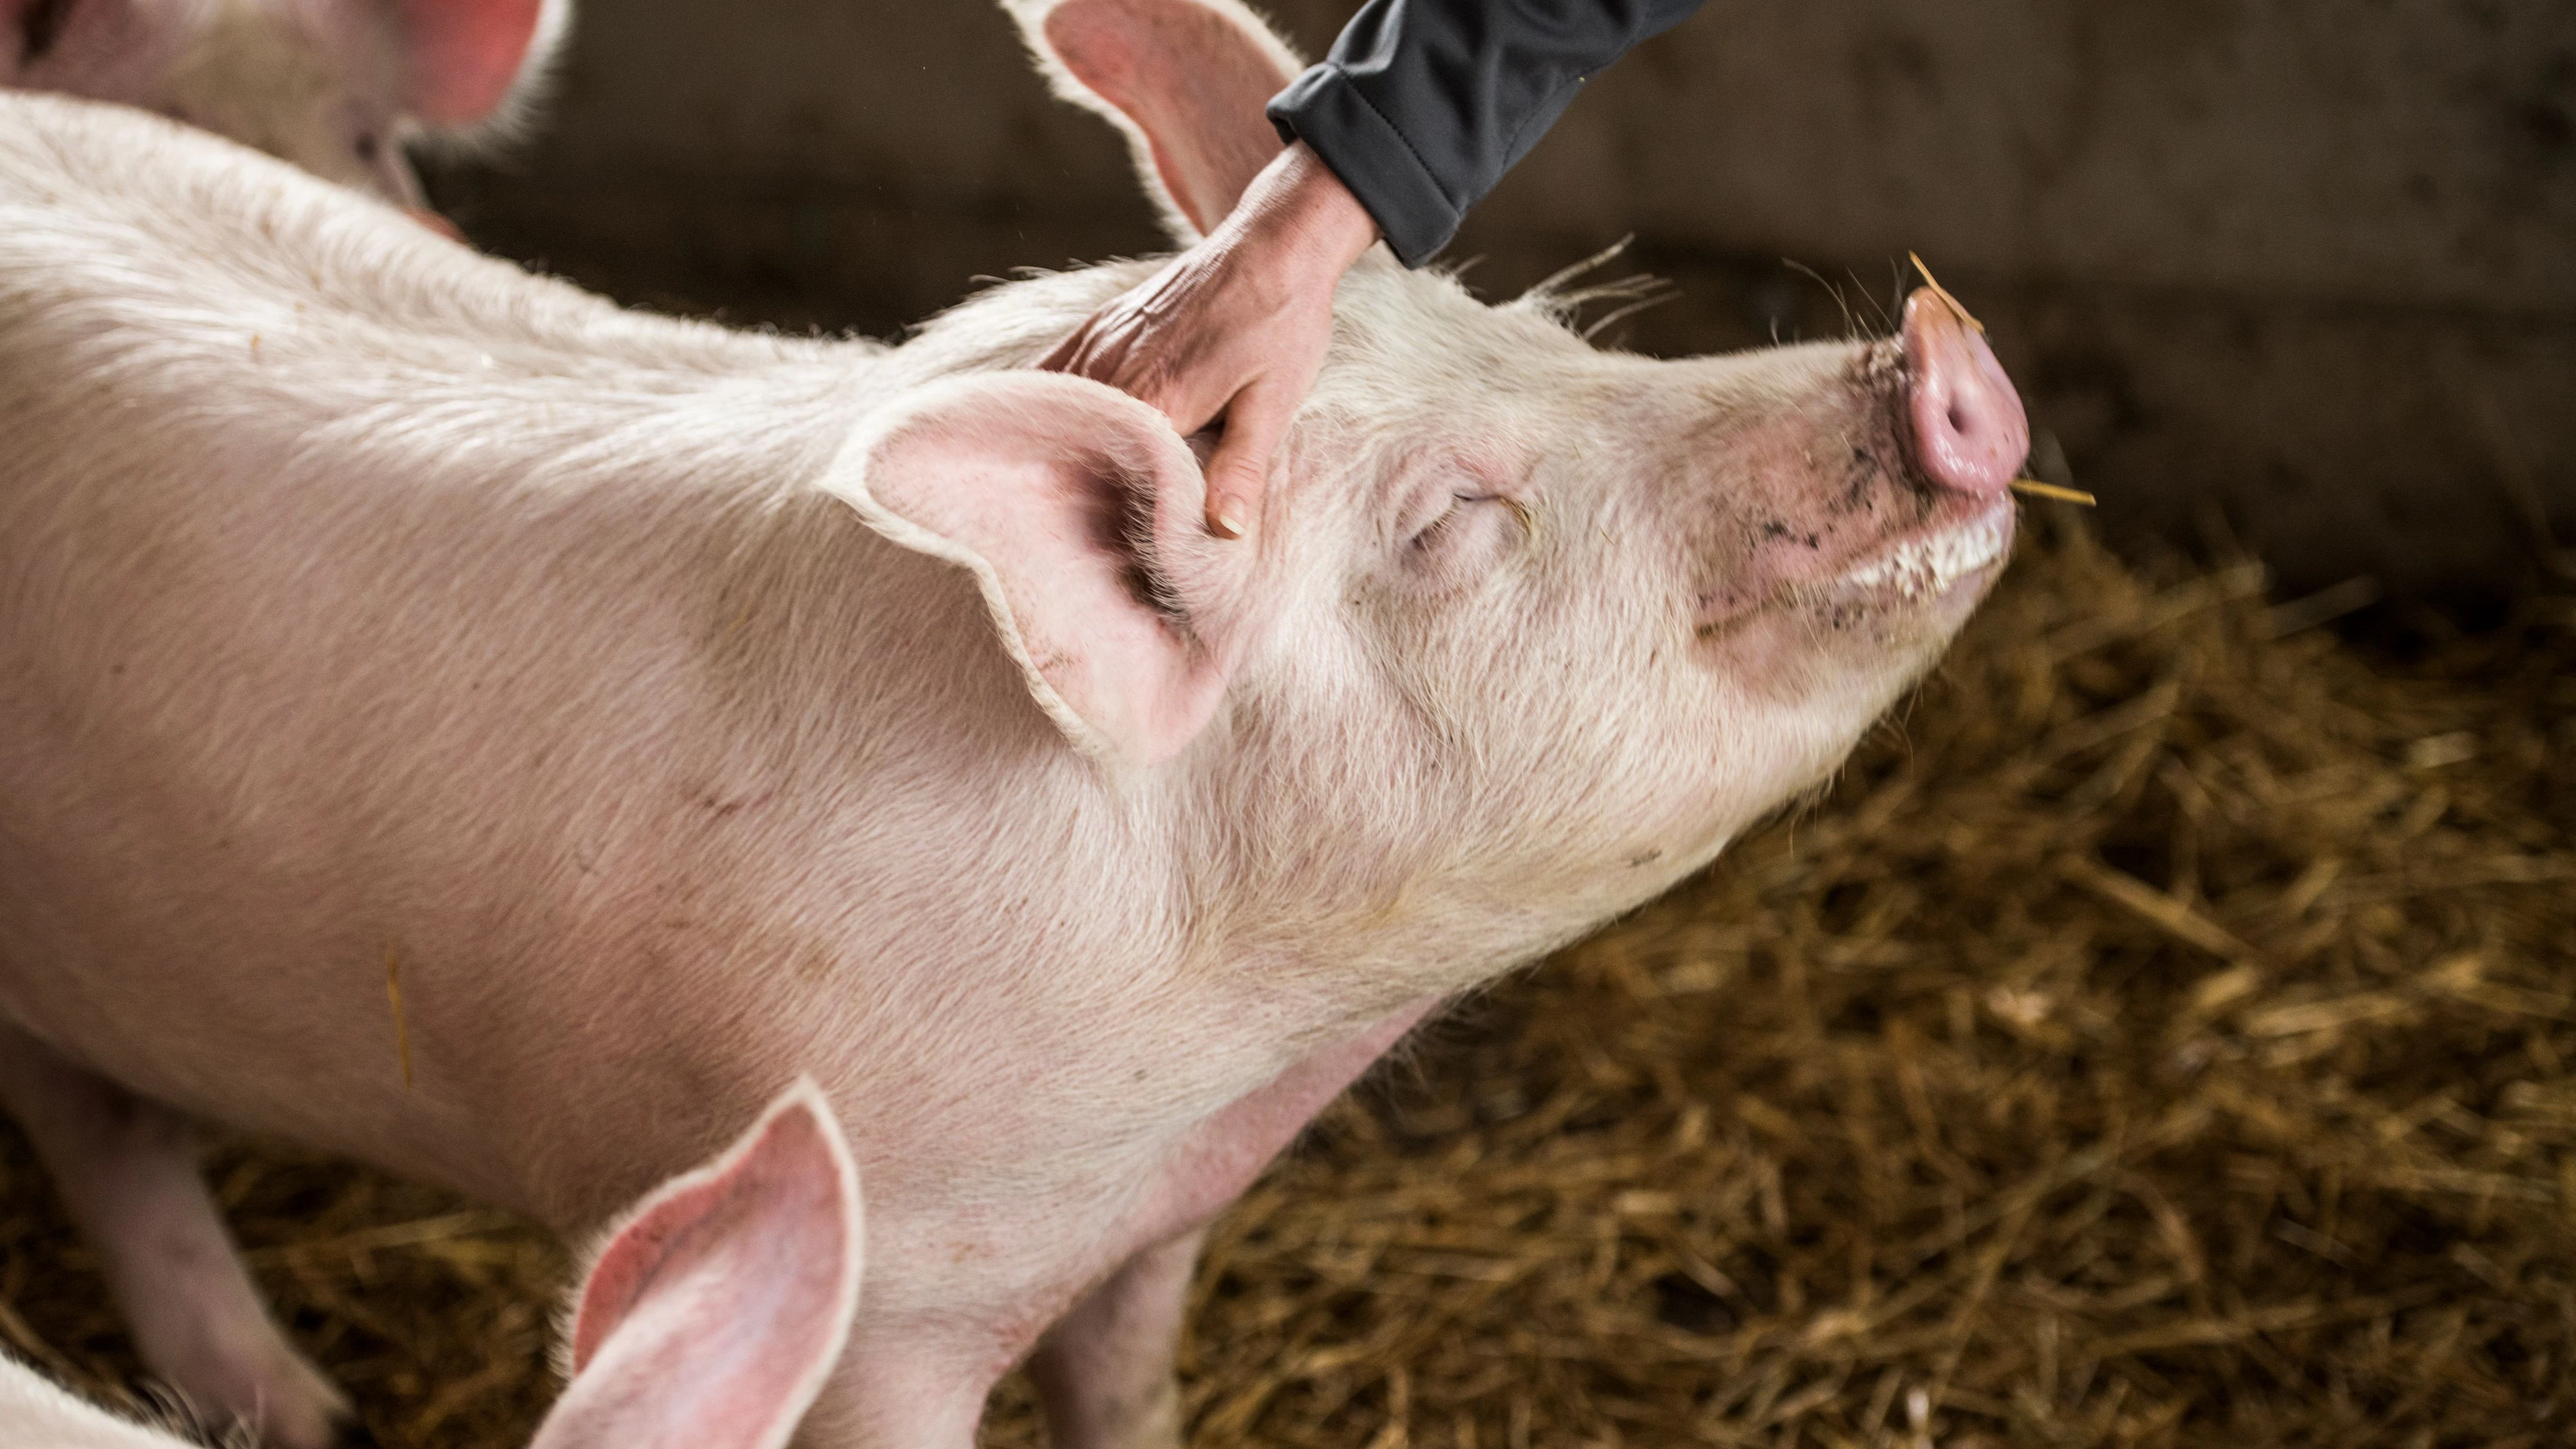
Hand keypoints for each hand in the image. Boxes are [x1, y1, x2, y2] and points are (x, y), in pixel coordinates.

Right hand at [1043, 142, 1377, 538]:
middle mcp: (1114, 370)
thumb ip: (1240, 470)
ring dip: (1055, 450)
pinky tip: (1043, 435)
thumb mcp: (1273, 405)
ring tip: (1054, 495)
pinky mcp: (1100, 326)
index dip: (1106, 512)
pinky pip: (1049, 374)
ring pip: (1054, 412)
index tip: (1108, 542)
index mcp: (1156, 399)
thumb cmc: (1281, 326)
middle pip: (1074, 446)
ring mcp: (1101, 344)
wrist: (1273, 245)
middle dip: (1073, 489)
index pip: (1108, 472)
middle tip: (1077, 532)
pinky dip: (1041, 407)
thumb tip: (1224, 534)